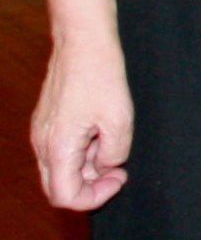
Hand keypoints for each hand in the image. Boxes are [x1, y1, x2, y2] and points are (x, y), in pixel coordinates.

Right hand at [32, 30, 130, 211]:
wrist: (83, 41)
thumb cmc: (100, 75)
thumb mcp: (119, 119)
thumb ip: (114, 153)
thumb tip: (107, 166)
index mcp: (57, 148)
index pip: (65, 197)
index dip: (94, 198)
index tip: (119, 178)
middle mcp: (42, 144)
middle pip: (59, 186)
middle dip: (91, 185)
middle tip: (119, 169)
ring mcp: (42, 132)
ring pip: (62, 168)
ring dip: (88, 165)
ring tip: (112, 140)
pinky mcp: (48, 122)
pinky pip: (62, 149)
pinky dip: (83, 150)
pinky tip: (102, 130)